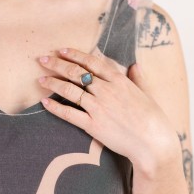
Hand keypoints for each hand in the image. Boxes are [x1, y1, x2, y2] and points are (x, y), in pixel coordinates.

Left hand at [37, 48, 179, 170]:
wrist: (153, 142)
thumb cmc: (154, 118)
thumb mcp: (147, 93)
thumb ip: (138, 78)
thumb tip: (135, 65)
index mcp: (119, 80)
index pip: (92, 62)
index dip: (75, 54)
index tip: (62, 50)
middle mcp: (106, 90)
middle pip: (76, 73)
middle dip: (57, 64)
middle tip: (43, 60)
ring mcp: (99, 108)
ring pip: (70, 91)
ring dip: (53, 83)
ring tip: (40, 80)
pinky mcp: (93, 125)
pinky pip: (70, 114)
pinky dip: (55, 108)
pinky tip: (45, 102)